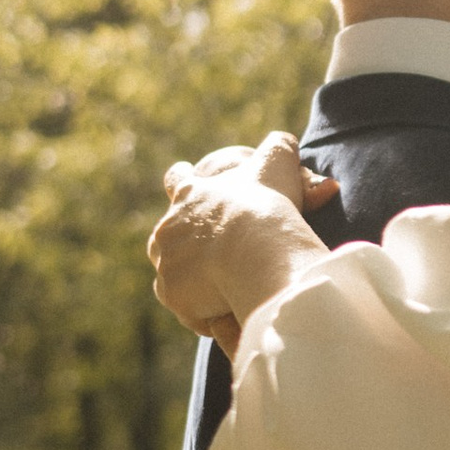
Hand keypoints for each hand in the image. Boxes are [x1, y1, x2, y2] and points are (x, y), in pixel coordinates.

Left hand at [148, 133, 338, 359]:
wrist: (253, 248)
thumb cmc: (265, 204)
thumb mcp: (277, 165)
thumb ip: (279, 147)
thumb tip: (283, 139)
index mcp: (190, 193)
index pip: (177, 180)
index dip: (181, 179)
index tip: (182, 176)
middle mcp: (169, 226)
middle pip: (169, 234)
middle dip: (189, 243)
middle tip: (218, 252)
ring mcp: (166, 261)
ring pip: (176, 272)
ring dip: (196, 278)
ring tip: (228, 286)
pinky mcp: (171, 293)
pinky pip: (188, 306)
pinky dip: (206, 309)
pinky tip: (231, 308)